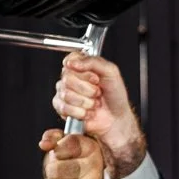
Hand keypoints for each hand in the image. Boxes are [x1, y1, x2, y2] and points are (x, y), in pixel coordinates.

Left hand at [38, 129, 107, 178]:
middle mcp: (95, 166)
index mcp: (90, 147)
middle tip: (54, 171)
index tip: (57, 153)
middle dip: (50, 170)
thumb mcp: (65, 144)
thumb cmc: (73, 162)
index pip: (70, 144)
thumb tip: (44, 144)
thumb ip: (53, 137)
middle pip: (56, 169)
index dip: (57, 150)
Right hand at [52, 54, 145, 178]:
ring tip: (94, 103)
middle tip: (98, 93)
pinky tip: (88, 112)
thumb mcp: (111, 72)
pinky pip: (64, 108)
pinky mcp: (62, 108)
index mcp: (81, 65)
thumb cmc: (115, 95)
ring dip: (86, 102)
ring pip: (66, 94)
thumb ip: (93, 61)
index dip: (83, 72)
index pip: (70, 60)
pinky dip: (80, 112)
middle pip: (67, 78)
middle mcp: (71, 77)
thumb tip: (72, 61)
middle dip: (87, 89)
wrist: (116, 118)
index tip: (95, 79)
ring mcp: (64, 92)